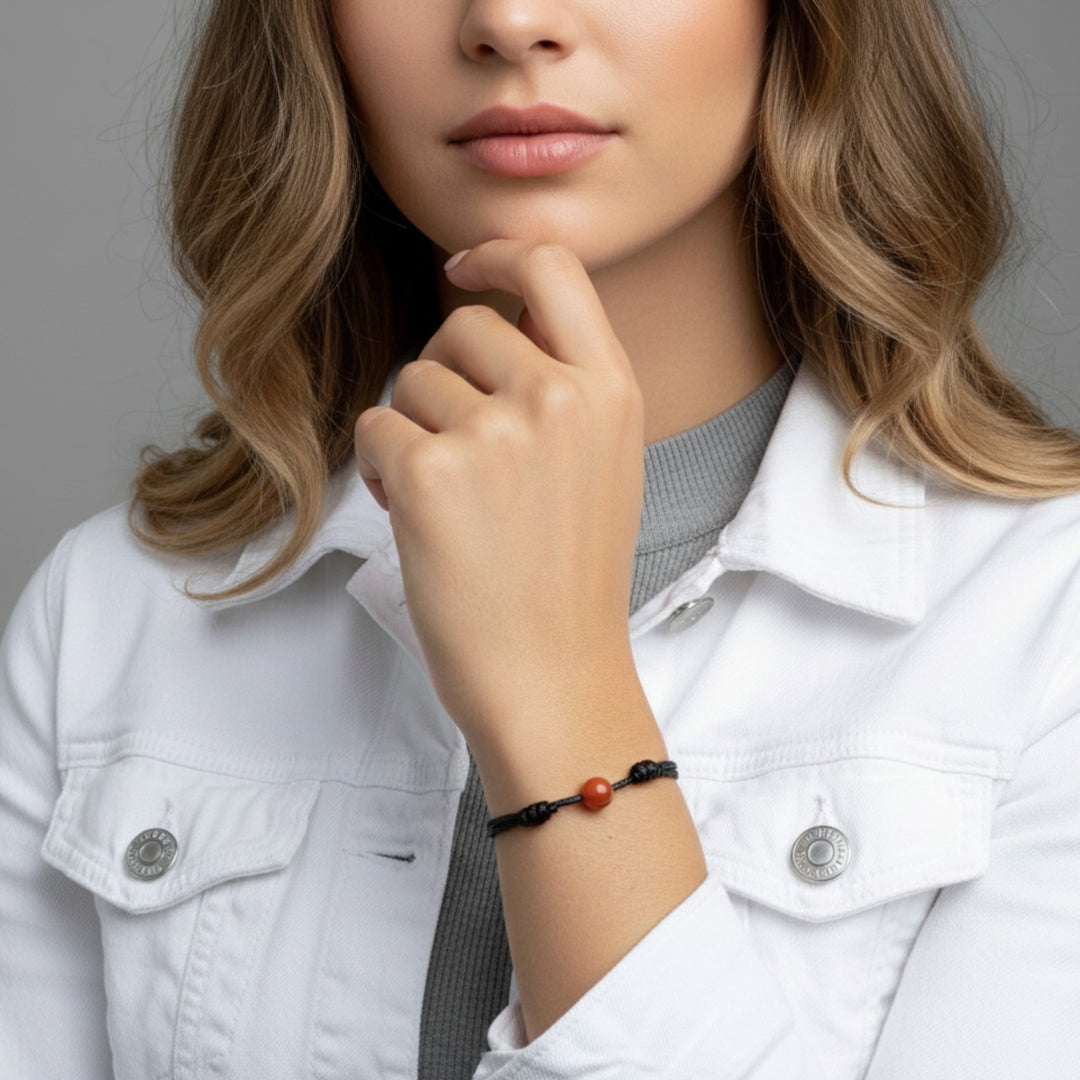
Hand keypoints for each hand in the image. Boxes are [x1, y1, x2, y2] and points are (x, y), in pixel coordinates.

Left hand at [353, 239, 644, 752]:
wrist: (553, 678)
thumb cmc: (569, 585)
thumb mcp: (605, 467)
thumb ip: (566, 390)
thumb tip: (494, 326)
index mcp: (611, 390)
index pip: (553, 266)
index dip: (499, 254)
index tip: (464, 268)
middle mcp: (559, 396)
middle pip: (461, 325)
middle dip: (443, 378)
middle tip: (455, 448)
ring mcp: (498, 431)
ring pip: (411, 380)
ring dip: (412, 432)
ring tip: (449, 502)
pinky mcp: (433, 471)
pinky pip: (375, 427)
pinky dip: (383, 470)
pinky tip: (417, 519)